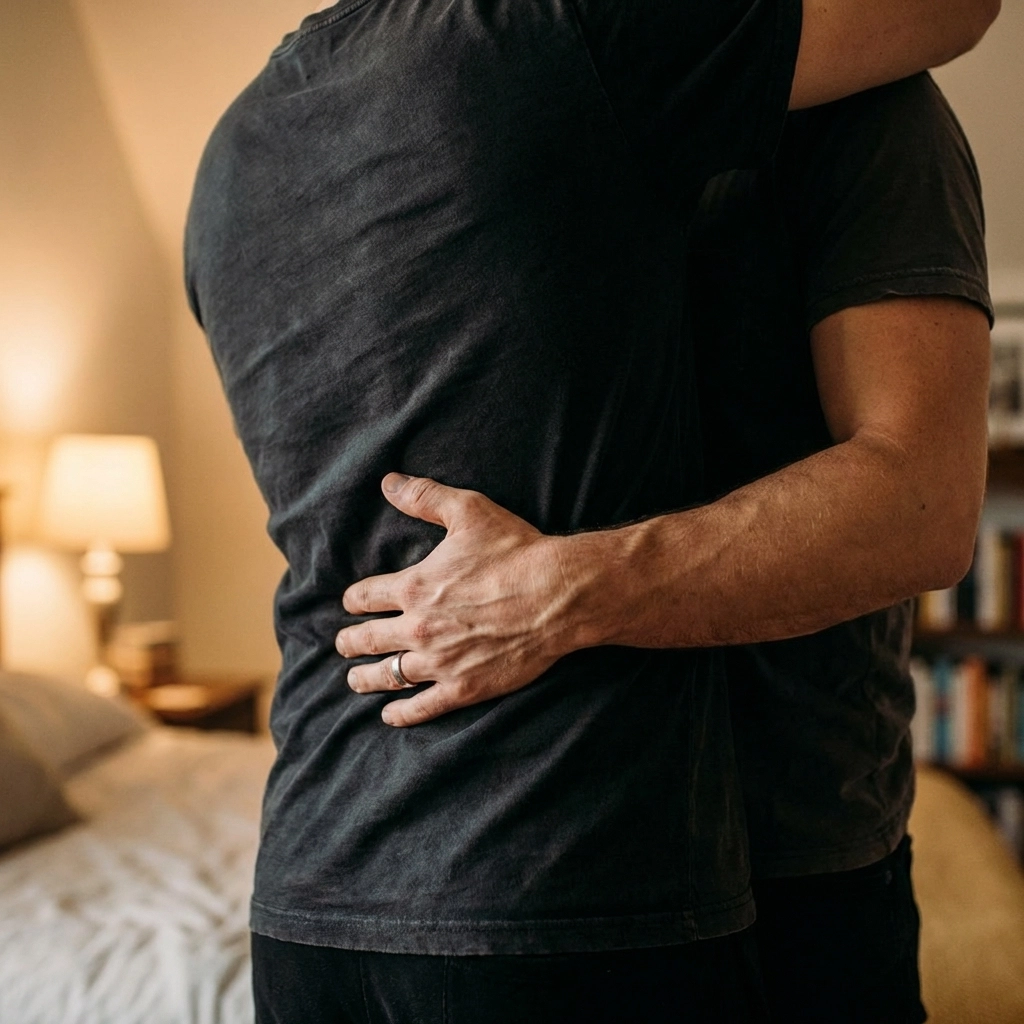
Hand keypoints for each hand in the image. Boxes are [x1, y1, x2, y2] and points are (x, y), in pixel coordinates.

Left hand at [336, 474, 580, 726]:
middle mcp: (418, 627)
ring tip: (355, 680)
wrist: (558, 595)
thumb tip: (389, 482)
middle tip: (343, 644)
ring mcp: (440, 661)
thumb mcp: (469, 512)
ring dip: (366, 678)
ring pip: (388, 675)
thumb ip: (425, 497)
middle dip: (351, 641)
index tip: (352, 604)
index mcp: (414, 586)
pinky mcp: (464, 687)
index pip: (367, 596)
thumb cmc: (516, 551)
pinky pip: (422, 707)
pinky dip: (401, 714)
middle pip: (368, 639)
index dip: (355, 599)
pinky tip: (389, 715)